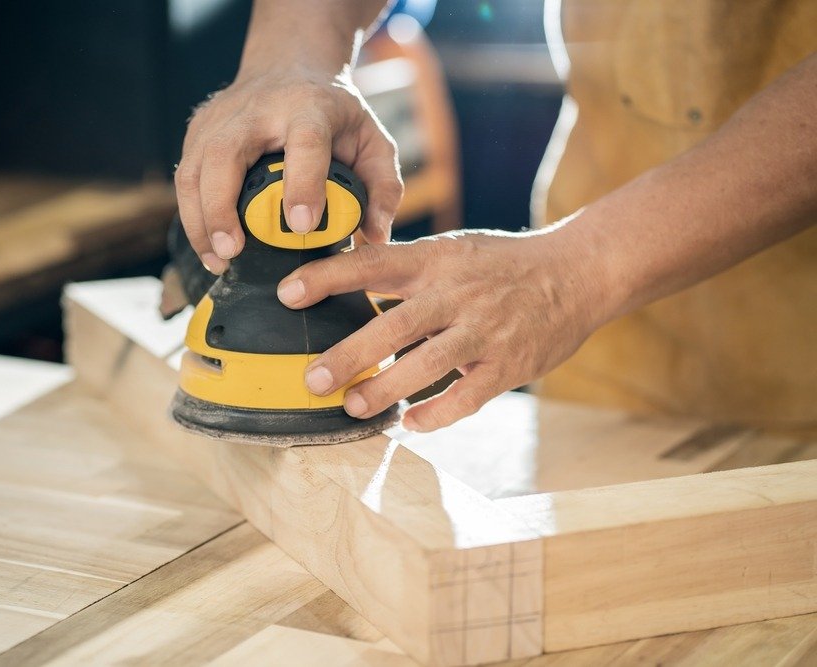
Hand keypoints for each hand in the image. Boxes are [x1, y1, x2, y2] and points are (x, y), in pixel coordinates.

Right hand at [175, 67, 402, 273]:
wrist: (291, 64)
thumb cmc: (334, 114)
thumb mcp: (373, 140)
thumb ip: (384, 187)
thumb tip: (378, 235)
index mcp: (309, 108)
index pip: (305, 142)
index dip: (302, 183)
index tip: (300, 225)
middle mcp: (258, 110)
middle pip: (226, 154)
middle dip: (222, 207)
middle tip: (231, 252)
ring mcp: (220, 118)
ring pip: (194, 168)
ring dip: (200, 220)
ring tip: (217, 261)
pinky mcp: (198, 130)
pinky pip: (185, 177)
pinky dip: (191, 215)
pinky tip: (207, 247)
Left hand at [276, 228, 608, 431]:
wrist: (579, 272)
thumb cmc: (503, 264)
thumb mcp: (453, 250)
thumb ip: (406, 266)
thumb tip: (346, 270)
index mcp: (436, 260)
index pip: (372, 264)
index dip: (328, 278)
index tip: (287, 293)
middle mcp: (456, 293)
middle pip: (392, 325)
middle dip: (348, 356)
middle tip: (312, 380)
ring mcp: (484, 330)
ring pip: (426, 366)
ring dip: (385, 390)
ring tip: (353, 406)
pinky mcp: (509, 364)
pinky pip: (467, 397)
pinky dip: (436, 414)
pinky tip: (410, 423)